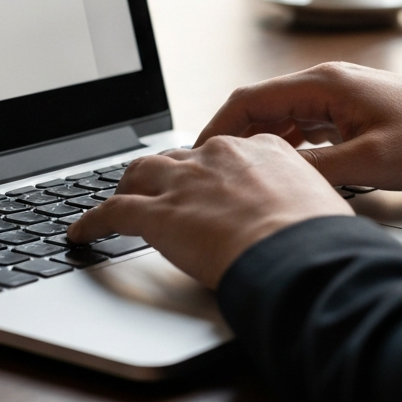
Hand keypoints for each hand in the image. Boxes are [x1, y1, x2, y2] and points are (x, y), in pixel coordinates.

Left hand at [66, 134, 351, 288]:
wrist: (301, 253)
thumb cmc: (320, 239)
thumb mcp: (320, 206)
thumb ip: (300, 205)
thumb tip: (305, 224)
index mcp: (260, 148)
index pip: (221, 152)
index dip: (206, 169)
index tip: (204, 182)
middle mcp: (217, 155)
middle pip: (176, 157)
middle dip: (164, 174)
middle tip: (157, 190)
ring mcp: (185, 182)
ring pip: (139, 173)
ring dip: (126, 187)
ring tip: (118, 201)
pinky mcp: (158, 213)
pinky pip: (112, 212)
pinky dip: (91, 222)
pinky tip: (80, 234)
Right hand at [194, 62, 401, 190]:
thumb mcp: (370, 163)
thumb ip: (316, 171)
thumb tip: (271, 179)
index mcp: (323, 84)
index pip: (251, 98)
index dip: (218, 125)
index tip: (198, 152)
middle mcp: (325, 84)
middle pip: (261, 107)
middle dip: (233, 137)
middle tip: (214, 172)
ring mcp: (337, 97)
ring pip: (281, 118)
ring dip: (260, 144)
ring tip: (240, 176)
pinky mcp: (349, 113)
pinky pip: (304, 127)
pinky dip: (286, 147)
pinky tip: (282, 171)